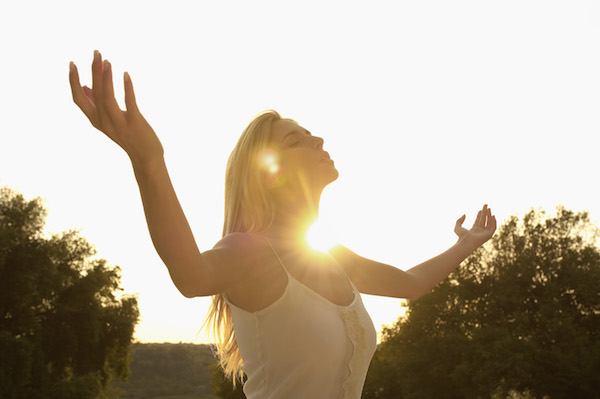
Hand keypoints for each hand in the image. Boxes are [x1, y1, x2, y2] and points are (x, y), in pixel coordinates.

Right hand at [69, 51, 163, 165]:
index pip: (77, 99)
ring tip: (107, 61)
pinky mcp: (135, 124)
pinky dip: (127, 88)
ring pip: (107, 98)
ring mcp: (119, 124)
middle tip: (96, 52)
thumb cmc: (129, 137)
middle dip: (94, 71)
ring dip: (106, 78)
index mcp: (96, 121)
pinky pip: (129, 103)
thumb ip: (96, 106)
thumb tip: (86, 87)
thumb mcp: (109, 122)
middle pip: (94, 93)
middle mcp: (104, 122)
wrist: (146, 159)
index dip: (73, 81)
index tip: (72, 63)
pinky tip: (126, 75)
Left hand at [454, 204, 496, 249]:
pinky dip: (494, 222)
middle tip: (486, 206)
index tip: (481, 209)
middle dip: (485, 213)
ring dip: (489, 216)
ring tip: (489, 209)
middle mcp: (480, 231)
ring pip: (489, 223)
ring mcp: (485, 233)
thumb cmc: (461, 236)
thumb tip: (464, 214)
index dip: (480, 215)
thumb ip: (459, 220)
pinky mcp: (489, 235)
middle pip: (484, 220)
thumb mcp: (457, 227)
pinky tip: (493, 216)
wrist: (466, 242)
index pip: (479, 221)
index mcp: (474, 230)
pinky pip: (493, 227)